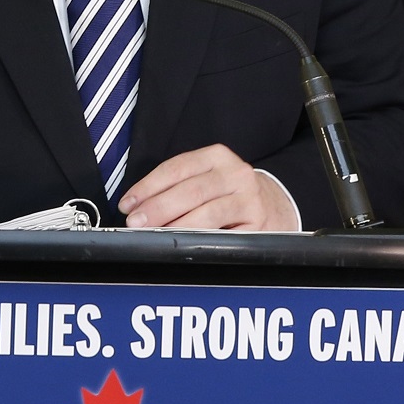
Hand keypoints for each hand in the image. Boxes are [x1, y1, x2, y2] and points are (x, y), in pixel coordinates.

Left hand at [119, 145, 298, 231]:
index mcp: (217, 156)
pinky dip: (201, 242)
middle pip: (190, 190)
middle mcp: (235, 174)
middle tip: (136, 222)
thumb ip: (177, 186)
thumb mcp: (208, 177)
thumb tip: (138, 207)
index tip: (128, 203)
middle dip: (158, 208)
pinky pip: (224, 236)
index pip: (176, 168)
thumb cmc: (230, 192)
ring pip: (207, 213)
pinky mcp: (257, 225)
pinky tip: (185, 246)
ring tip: (156, 235)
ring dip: (177, 227)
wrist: (275, 205)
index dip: (148, 186)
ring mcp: (248, 199)